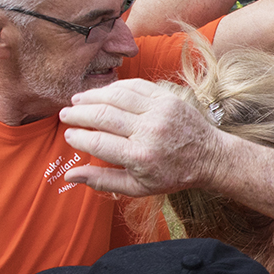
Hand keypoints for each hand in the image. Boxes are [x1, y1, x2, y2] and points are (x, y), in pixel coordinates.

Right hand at [59, 78, 222, 196]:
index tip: (69, 135)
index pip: (99, 142)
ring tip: (77, 100)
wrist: (209, 157)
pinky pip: (134, 86)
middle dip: (79, 113)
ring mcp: (159, 111)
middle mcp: (150, 131)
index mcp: (141, 156)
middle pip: (103, 115)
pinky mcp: (167, 97)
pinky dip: (114, 87)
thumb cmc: (172, 175)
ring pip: (116, 96)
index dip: (79, 137)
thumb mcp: (138, 187)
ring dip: (92, 96)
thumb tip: (69, 176)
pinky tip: (102, 93)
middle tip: (65, 114)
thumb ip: (103, 180)